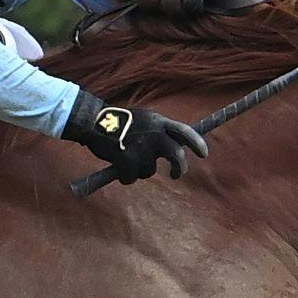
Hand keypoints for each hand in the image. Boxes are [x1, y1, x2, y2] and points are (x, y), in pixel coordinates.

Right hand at [62, 89, 207, 186]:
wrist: (93, 122)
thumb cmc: (117, 122)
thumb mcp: (143, 119)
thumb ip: (158, 131)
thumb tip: (173, 147)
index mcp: (158, 122)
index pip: (185, 132)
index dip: (197, 144)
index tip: (204, 155)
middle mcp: (154, 134)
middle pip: (176, 155)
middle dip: (179, 168)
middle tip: (176, 175)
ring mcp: (141, 148)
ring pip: (149, 170)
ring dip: (140, 171)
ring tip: (126, 161)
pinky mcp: (127, 160)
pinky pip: (131, 178)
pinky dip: (126, 178)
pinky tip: (118, 170)